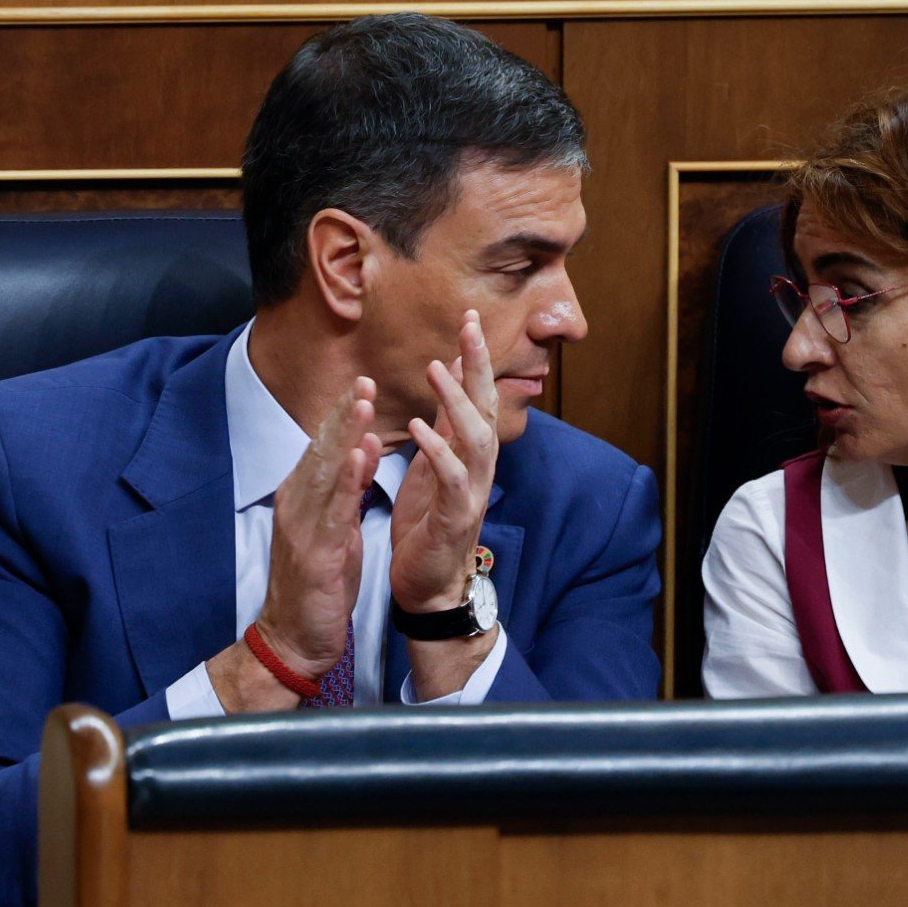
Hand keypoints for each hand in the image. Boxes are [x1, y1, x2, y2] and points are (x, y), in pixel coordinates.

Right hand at [251, 376, 382, 679]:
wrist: (294, 640)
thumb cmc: (319, 585)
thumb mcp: (338, 530)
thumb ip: (348, 489)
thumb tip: (363, 448)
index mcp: (303, 499)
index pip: (323, 449)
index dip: (341, 415)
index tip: (362, 383)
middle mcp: (297, 506)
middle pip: (321, 451)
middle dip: (342, 414)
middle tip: (363, 378)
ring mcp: (302, 528)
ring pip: (324, 473)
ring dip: (344, 436)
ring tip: (362, 403)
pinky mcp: (315, 554)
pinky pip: (333, 511)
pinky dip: (346, 482)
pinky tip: (359, 458)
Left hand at [391, 310, 499, 613]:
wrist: (428, 588)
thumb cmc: (429, 527)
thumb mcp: (434, 466)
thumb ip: (445, 426)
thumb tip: (451, 381)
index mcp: (469, 454)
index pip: (478, 396)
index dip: (476, 358)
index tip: (470, 319)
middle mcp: (478, 468)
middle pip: (487, 407)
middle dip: (481, 366)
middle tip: (470, 325)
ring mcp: (471, 492)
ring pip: (476, 439)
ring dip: (459, 402)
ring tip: (438, 368)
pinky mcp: (456, 518)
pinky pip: (452, 479)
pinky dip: (438, 451)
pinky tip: (420, 427)